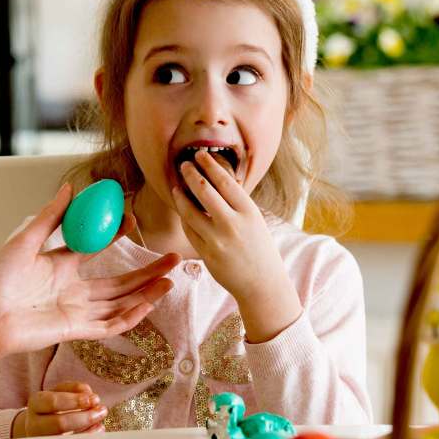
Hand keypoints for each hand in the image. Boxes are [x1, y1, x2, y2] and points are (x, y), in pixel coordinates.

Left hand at [0, 183, 178, 361]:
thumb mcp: (25, 241)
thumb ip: (51, 217)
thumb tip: (70, 189)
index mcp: (59, 268)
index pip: (96, 250)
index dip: (116, 236)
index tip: (132, 219)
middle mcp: (72, 291)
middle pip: (119, 282)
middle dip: (147, 271)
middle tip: (173, 258)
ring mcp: (76, 312)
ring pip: (121, 303)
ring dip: (147, 293)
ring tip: (171, 279)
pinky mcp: (75, 331)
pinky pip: (109, 325)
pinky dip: (130, 316)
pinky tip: (148, 304)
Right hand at [13, 382, 107, 436]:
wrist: (38, 424)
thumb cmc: (53, 405)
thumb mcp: (60, 391)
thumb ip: (74, 389)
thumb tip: (89, 394)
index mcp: (36, 403)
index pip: (53, 402)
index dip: (75, 401)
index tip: (95, 399)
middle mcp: (34, 424)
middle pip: (60, 423)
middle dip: (85, 417)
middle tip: (102, 410)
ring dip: (89, 430)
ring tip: (101, 420)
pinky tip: (97, 431)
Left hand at [172, 150, 302, 341]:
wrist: (262, 284)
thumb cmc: (259, 248)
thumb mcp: (255, 221)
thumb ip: (238, 202)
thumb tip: (219, 179)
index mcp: (249, 212)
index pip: (225, 181)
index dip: (210, 165)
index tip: (200, 155)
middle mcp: (233, 224)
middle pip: (204, 191)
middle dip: (191, 174)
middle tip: (184, 165)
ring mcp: (217, 241)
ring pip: (190, 211)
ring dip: (180, 196)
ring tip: (177, 187)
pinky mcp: (206, 254)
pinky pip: (189, 230)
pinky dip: (184, 217)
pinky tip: (182, 210)